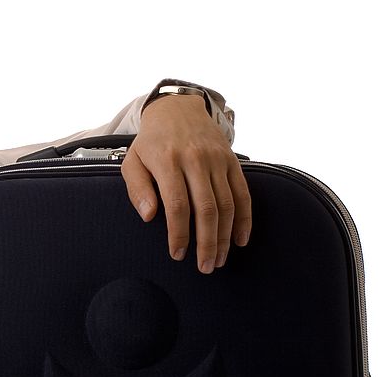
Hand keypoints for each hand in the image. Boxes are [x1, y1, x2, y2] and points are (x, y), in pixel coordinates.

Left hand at [120, 93, 250, 273]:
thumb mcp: (133, 161)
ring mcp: (217, 160)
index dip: (179, 234)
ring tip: (219, 259)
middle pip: (206, 209)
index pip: (177, 205)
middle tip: (205, 267)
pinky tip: (240, 239)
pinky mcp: (232, 161)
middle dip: (207, 243)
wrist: (178, 109)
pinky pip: (242, 193)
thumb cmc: (151, 142)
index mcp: (167, 161)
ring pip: (226, 204)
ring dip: (225, 236)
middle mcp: (196, 160)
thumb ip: (137, 189)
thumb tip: (149, 215)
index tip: (177, 254)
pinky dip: (244, 219)